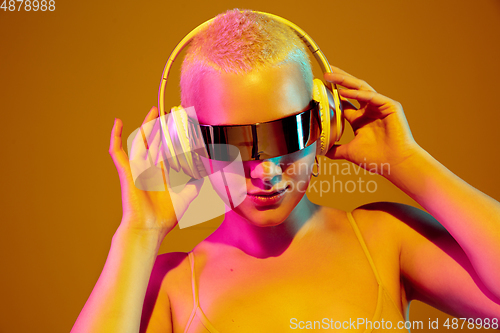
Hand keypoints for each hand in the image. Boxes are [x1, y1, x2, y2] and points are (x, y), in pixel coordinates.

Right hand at [109, 107, 202, 238]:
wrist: (150, 227)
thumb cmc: (165, 216)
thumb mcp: (187, 196)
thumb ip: (195, 184)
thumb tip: (205, 174)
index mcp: (161, 172)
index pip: (167, 148)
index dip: (172, 136)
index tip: (181, 123)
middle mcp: (149, 168)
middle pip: (155, 141)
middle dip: (161, 126)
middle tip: (169, 111)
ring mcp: (137, 168)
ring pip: (141, 141)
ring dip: (146, 125)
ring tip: (153, 110)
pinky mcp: (127, 170)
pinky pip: (117, 151)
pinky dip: (115, 136)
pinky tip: (117, 122)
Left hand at [325, 66, 420, 175]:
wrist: (395, 164)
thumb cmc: (376, 158)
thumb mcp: (349, 152)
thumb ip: (335, 150)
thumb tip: (321, 151)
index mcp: (360, 119)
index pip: (344, 101)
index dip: (332, 93)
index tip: (319, 86)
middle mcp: (369, 110)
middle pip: (351, 89)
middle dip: (338, 79)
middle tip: (325, 71)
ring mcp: (380, 106)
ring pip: (360, 88)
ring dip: (344, 80)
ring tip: (329, 75)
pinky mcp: (390, 106)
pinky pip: (371, 96)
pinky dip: (357, 94)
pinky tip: (343, 92)